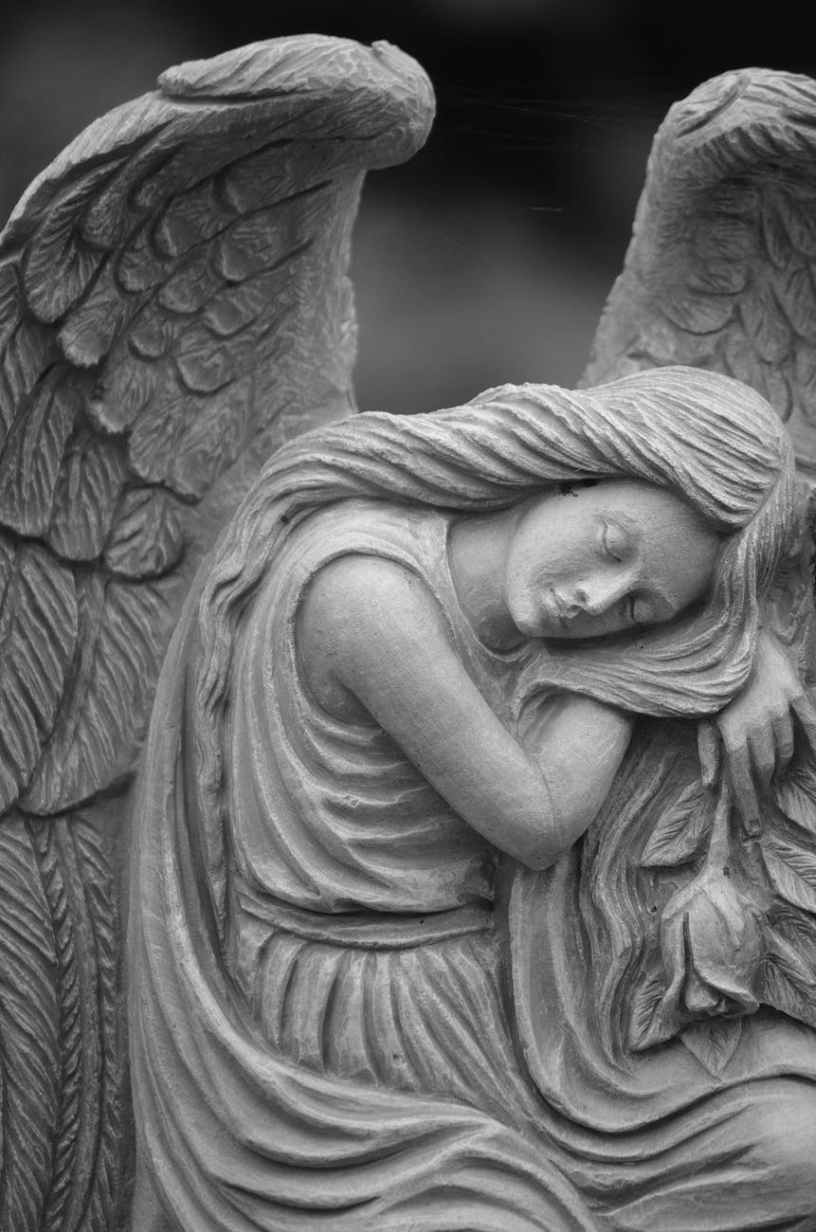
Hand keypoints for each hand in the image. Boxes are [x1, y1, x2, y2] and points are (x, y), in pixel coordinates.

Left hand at [697, 630, 815, 832]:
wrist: (731, 635)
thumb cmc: (711, 678)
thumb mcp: (701, 713)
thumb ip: (708, 749)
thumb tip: (712, 785)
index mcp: (730, 729)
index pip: (740, 777)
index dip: (747, 805)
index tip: (752, 830)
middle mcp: (757, 722)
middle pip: (764, 767)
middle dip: (763, 788)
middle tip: (762, 800)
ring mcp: (778, 708)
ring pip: (786, 750)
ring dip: (780, 766)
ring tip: (774, 773)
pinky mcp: (795, 693)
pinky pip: (811, 725)